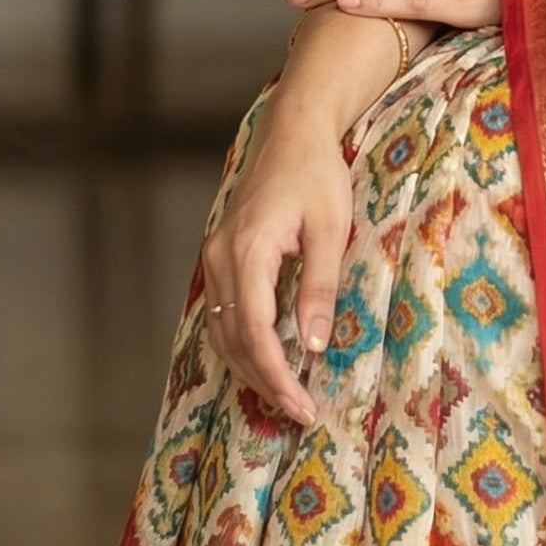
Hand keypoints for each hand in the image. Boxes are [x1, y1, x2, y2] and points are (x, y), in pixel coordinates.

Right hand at [201, 113, 354, 425]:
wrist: (292, 133)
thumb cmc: (317, 175)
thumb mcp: (330, 229)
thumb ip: (319, 286)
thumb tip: (313, 342)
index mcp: (248, 251)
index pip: (256, 332)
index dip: (277, 375)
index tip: (302, 405)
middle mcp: (221, 259)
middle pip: (233, 339)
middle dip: (265, 381)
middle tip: (299, 412)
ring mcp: (215, 258)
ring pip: (221, 331)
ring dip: (249, 368)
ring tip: (285, 396)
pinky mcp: (220, 258)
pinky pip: (221, 314)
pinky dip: (240, 344)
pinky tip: (264, 361)